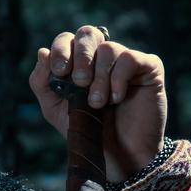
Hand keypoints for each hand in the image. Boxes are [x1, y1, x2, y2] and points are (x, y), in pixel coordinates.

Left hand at [28, 25, 166, 183]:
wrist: (119, 157)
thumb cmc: (89, 132)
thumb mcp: (56, 110)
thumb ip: (43, 83)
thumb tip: (42, 51)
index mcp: (79, 62)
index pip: (67, 39)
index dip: (61, 50)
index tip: (60, 71)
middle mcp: (102, 58)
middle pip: (88, 33)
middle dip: (80, 56)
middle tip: (79, 82)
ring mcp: (126, 61)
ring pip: (109, 48)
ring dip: (100, 77)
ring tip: (98, 103)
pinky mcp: (149, 68)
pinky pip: (130, 58)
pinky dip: (119, 78)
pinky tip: (117, 98)